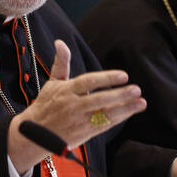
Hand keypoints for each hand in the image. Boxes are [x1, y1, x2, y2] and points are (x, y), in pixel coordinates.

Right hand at [7, 39, 146, 173]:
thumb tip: (60, 42)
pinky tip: (131, 111)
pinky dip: (119, 118)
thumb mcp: (53, 82)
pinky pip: (104, 125)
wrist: (35, 134)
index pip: (88, 82)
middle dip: (119, 95)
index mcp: (66, 90)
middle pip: (99, 100)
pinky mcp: (84, 133)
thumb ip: (61, 62)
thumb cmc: (46, 104)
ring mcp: (79, 121)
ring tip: (141, 102)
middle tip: (136, 89)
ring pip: (105, 115)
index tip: (123, 75)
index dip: (106, 78)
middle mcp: (73, 106)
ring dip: (125, 109)